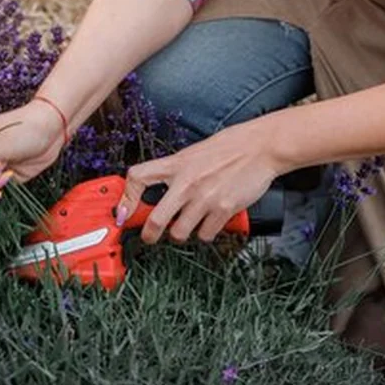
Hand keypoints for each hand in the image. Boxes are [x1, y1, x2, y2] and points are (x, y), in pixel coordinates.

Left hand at [116, 122, 283, 244]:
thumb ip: (177, 170)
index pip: (138, 178)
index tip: (123, 213)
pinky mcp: (223, 209)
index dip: (126, 199)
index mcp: (176, 164)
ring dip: (184, 233)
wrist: (261, 147)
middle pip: (155, 220)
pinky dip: (207, 232)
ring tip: (191, 223)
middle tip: (151, 237)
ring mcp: (205, 198)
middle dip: (150, 235)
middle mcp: (186, 182)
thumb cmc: (230, 147)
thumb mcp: (194, 153)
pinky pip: (206, 234)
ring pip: (180, 233)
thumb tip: (160, 188)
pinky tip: (212, 221)